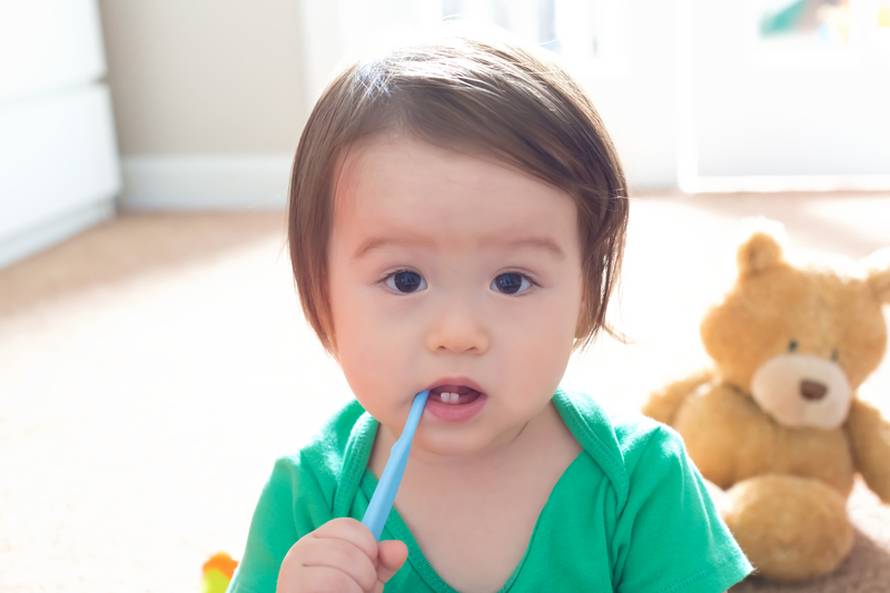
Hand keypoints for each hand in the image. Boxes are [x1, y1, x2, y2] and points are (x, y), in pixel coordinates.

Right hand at [277, 517, 407, 592]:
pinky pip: (330, 591)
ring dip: (354, 592)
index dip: (369, 546)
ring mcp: (290, 574)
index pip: (348, 525)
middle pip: (346, 552)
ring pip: (337, 578)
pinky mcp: (291, 591)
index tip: (371, 563)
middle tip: (361, 588)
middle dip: (365, 575)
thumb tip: (400, 548)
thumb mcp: (366, 578)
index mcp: (319, 539)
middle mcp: (299, 550)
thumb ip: (383, 562)